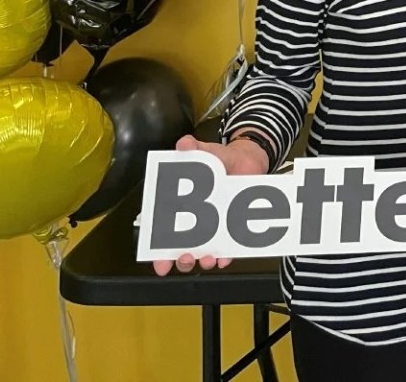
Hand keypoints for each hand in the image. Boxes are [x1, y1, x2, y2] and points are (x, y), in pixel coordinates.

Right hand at [150, 134, 269, 276]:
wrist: (247, 160)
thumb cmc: (220, 159)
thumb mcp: (205, 151)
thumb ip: (193, 148)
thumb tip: (184, 144)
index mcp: (180, 205)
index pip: (162, 232)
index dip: (158, 249)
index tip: (158, 261)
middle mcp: (194, 221)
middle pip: (182, 249)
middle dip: (181, 259)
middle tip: (184, 257)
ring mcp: (214, 226)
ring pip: (204, 253)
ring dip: (203, 260)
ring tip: (207, 258)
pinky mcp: (232, 228)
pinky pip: (228, 248)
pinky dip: (226, 255)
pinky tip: (225, 256)